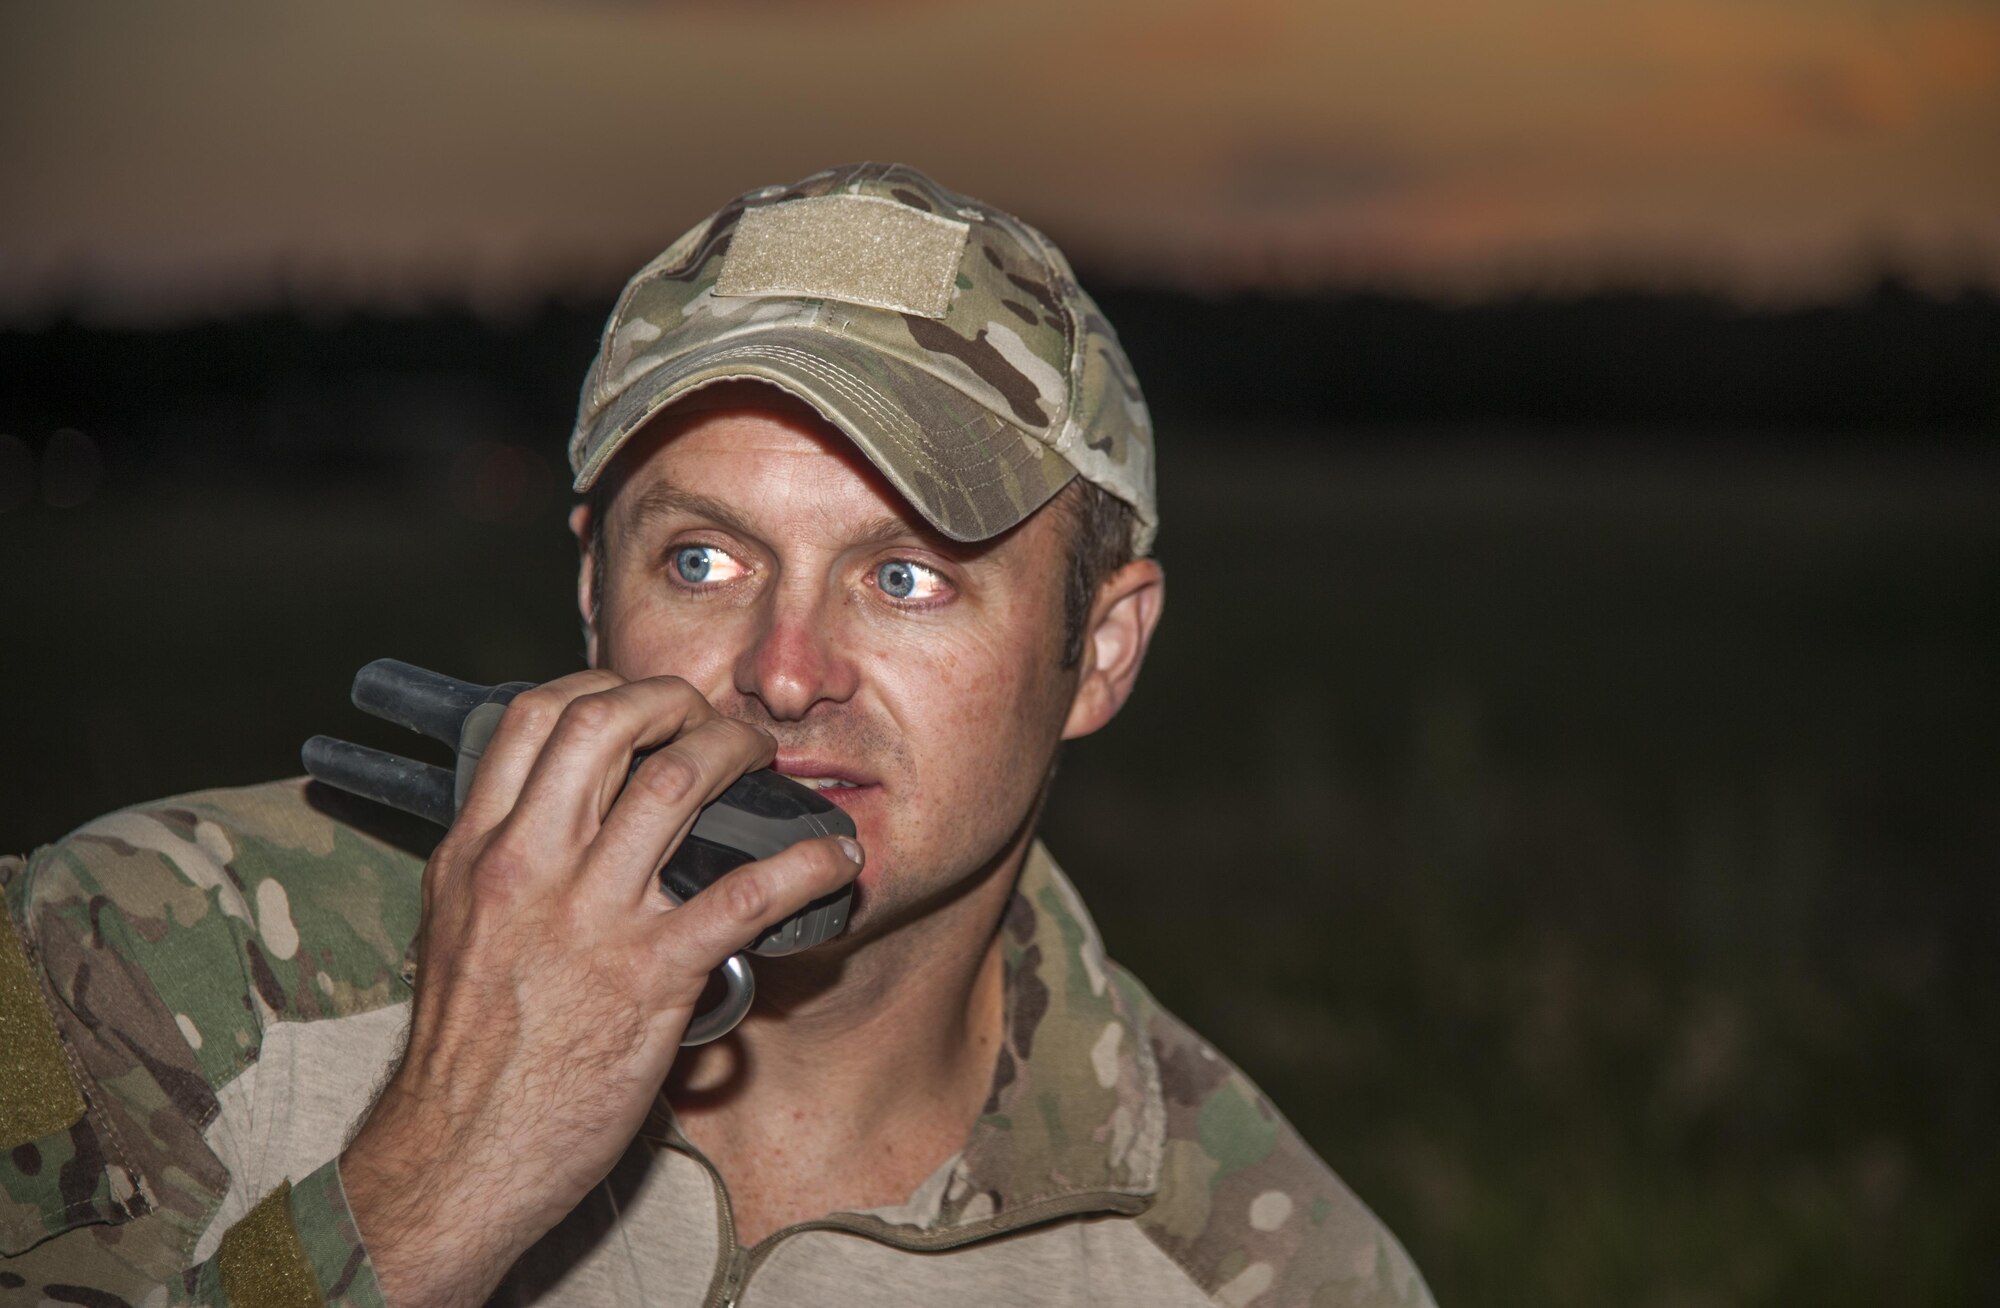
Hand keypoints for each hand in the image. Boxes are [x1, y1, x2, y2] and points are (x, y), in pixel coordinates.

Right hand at [337, 671, 861, 1307]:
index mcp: (478, 849)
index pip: (536, 717)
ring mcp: (591, 917)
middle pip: (607, 722)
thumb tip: (559, 821)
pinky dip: (805, 865)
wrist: (455, 1159)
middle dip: (676, 701)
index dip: (604, 686)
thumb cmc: (464, 1055)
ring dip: (738, 755)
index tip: (647, 701)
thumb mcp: (455, 930)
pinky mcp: (650, 978)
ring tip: (767, 762)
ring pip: (676, 783)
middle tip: (713, 721)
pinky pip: (747, 895)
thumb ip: (503, 864)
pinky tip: (833, 859)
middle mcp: (528, 865)